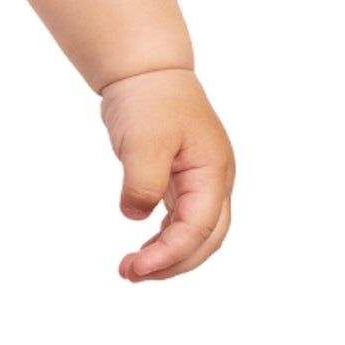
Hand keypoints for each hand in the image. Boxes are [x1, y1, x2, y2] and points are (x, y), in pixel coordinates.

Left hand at [98, 67, 234, 281]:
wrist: (147, 70)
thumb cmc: (151, 99)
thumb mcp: (144, 140)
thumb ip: (142, 181)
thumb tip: (136, 216)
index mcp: (213, 172)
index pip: (199, 227)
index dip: (171, 253)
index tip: (138, 266)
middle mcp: (214, 181)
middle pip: (205, 239)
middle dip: (172, 263)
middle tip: (132, 275)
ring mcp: (200, 181)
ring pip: (194, 233)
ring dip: (167, 255)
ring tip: (131, 269)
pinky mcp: (182, 180)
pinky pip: (180, 220)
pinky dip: (164, 238)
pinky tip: (143, 249)